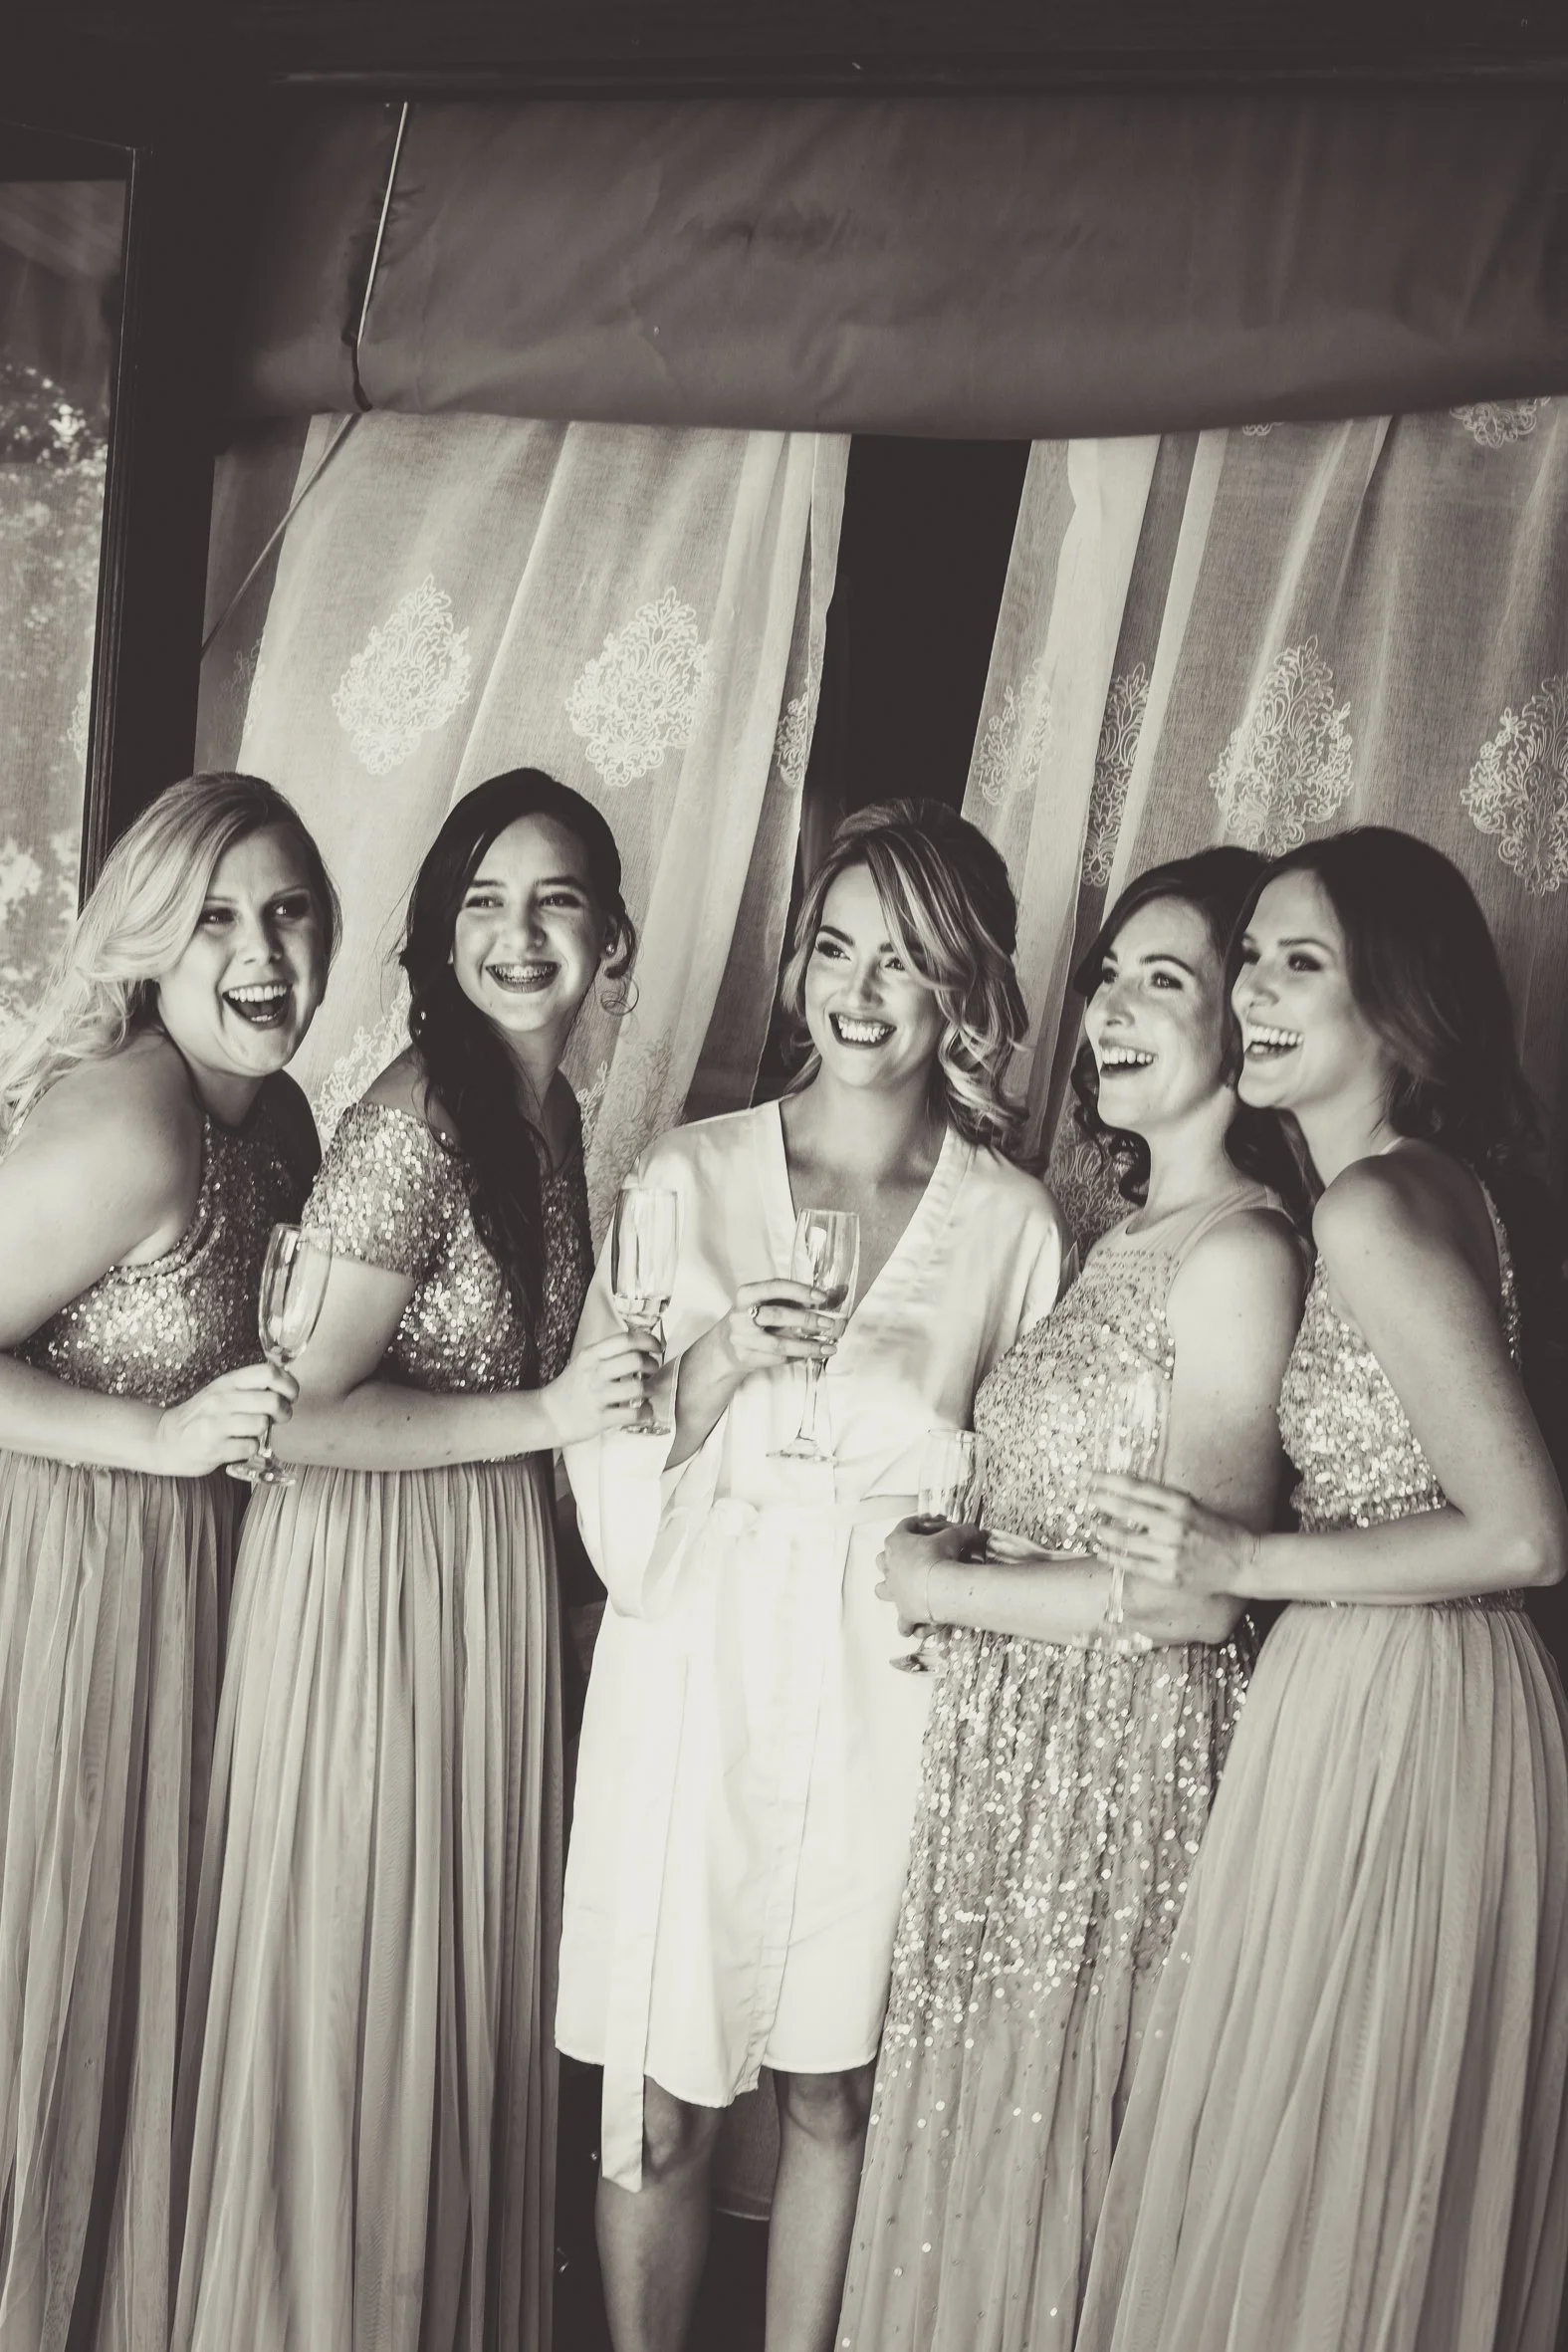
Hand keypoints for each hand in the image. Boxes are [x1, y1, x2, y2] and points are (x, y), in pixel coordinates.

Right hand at [149, 1361, 298, 1476]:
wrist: (165, 1439)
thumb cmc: (203, 1416)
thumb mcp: (223, 1392)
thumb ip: (251, 1387)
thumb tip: (288, 1387)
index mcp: (228, 1382)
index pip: (268, 1372)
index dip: (289, 1384)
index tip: (291, 1395)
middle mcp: (221, 1399)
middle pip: (271, 1401)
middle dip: (284, 1412)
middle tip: (279, 1418)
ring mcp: (215, 1424)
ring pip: (262, 1425)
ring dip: (264, 1432)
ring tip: (252, 1433)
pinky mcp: (213, 1448)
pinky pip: (250, 1448)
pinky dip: (250, 1450)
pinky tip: (239, 1447)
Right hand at [541, 1329, 663, 1446]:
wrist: (548, 1415)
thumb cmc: (571, 1387)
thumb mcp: (584, 1362)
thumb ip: (608, 1354)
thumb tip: (642, 1348)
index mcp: (591, 1354)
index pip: (626, 1339)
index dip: (648, 1341)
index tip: (658, 1347)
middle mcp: (594, 1372)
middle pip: (636, 1360)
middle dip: (652, 1365)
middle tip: (652, 1371)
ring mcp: (597, 1396)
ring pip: (638, 1387)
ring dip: (651, 1389)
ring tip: (648, 1391)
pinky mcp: (600, 1419)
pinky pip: (633, 1414)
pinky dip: (646, 1412)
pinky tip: (645, 1411)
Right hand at [682, 1278, 835, 1389]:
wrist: (725, 1346)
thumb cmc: (753, 1318)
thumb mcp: (763, 1302)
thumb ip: (789, 1299)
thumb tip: (827, 1299)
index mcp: (746, 1294)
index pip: (774, 1287)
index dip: (799, 1290)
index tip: (822, 1297)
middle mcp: (741, 1316)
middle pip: (777, 1315)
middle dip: (807, 1319)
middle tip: (830, 1324)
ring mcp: (742, 1339)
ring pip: (780, 1344)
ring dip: (809, 1346)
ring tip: (830, 1348)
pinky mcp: (747, 1358)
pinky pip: (779, 1358)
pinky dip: (800, 1356)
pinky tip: (814, 1354)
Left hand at [875, 1515, 981, 1633]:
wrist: (938, 1586)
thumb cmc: (941, 1557)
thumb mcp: (955, 1537)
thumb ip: (964, 1531)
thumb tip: (975, 1530)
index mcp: (896, 1543)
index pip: (904, 1527)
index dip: (917, 1523)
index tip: (929, 1523)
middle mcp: (889, 1567)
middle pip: (882, 1560)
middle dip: (893, 1559)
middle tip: (912, 1558)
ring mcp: (894, 1592)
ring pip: (882, 1590)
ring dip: (891, 1590)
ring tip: (905, 1591)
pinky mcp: (904, 1614)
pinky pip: (903, 1624)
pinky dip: (911, 1625)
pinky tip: (920, 1624)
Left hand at [1089, 1471, 1259, 1598]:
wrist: (1242, 1562)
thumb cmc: (1216, 1530)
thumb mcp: (1193, 1505)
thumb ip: (1162, 1500)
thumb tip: (1125, 1490)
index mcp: (1181, 1504)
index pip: (1136, 1487)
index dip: (1107, 1480)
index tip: (1089, 1475)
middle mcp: (1174, 1526)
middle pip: (1125, 1509)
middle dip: (1098, 1500)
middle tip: (1084, 1496)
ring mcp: (1170, 1553)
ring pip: (1124, 1539)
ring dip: (1102, 1530)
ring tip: (1092, 1524)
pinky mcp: (1168, 1576)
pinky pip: (1131, 1565)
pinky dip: (1112, 1556)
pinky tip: (1102, 1550)